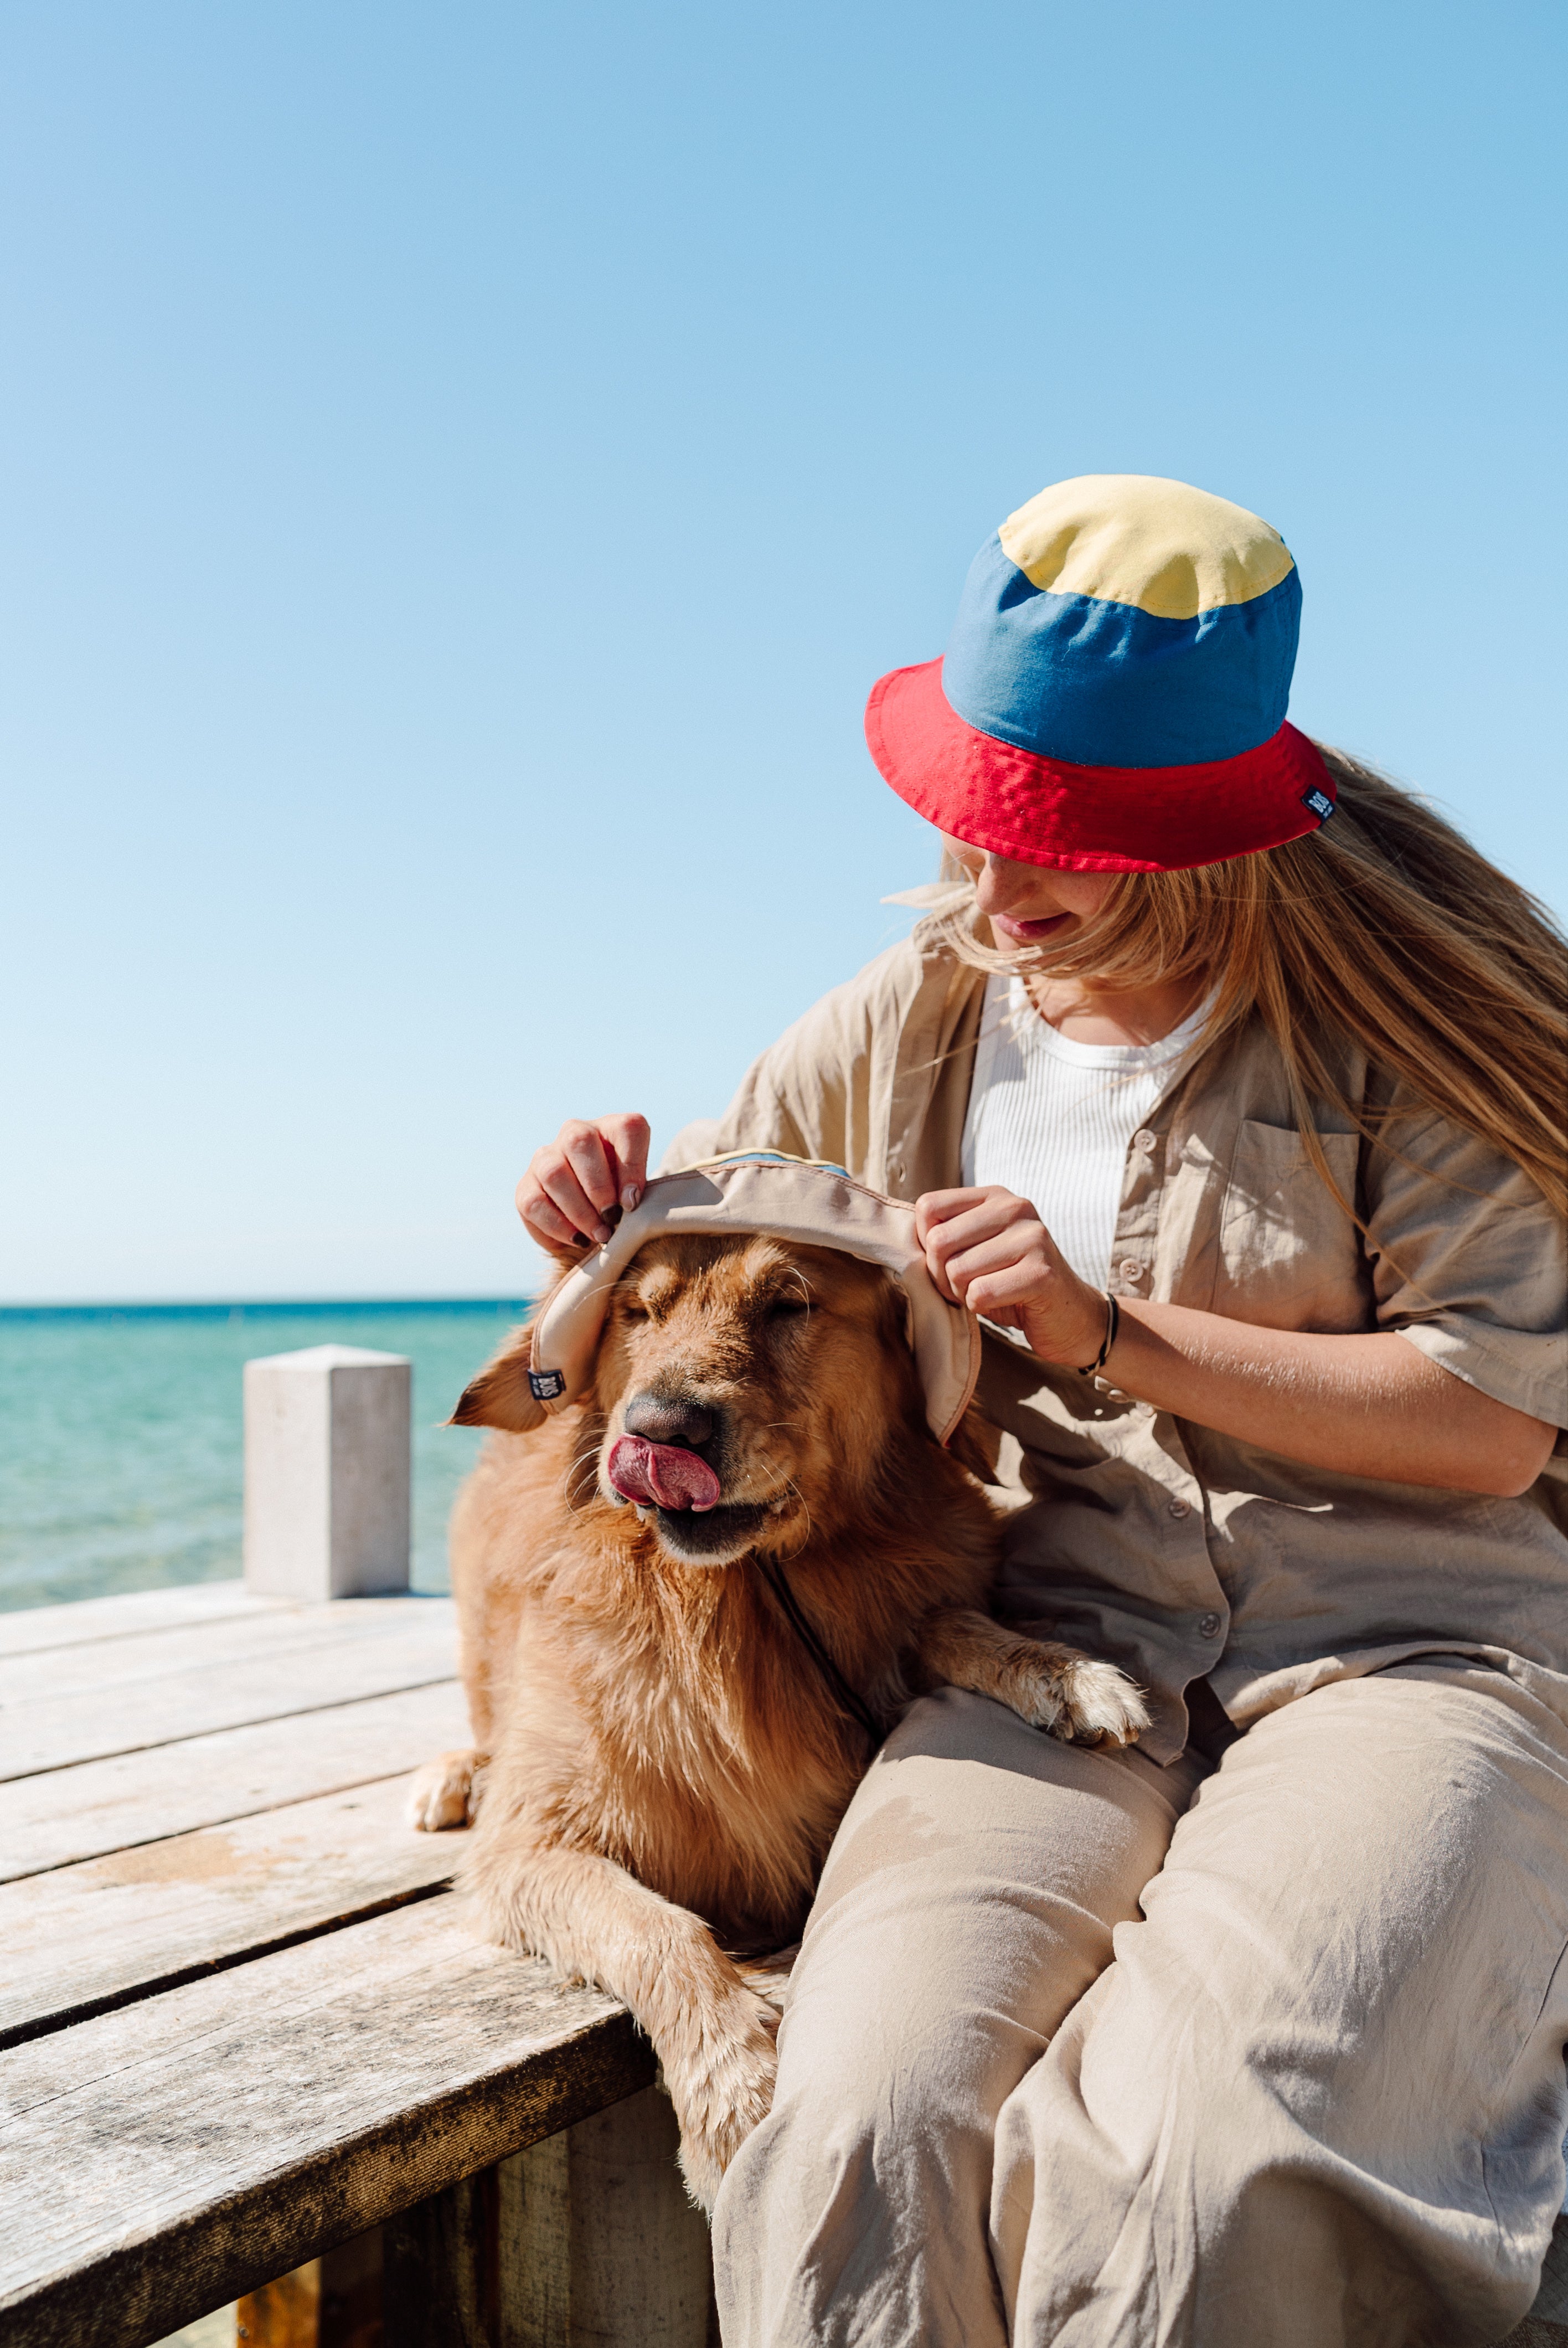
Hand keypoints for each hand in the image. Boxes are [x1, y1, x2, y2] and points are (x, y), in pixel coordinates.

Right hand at [517, 1115, 650, 1253]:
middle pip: (579, 1142)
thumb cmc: (619, 1199)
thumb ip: (637, 1191)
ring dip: (579, 1211)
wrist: (591, 1217)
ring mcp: (546, 1157)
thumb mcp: (636, 1191)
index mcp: (611, 1128)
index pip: (627, 1128)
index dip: (632, 1165)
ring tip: (598, 1235)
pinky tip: (576, 1239)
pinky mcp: (526, 1186)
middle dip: (598, 1187)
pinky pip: (533, 1203)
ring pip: (553, 1173)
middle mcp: (575, 1134)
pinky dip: (557, 1226)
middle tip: (612, 1219)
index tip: (633, 1202)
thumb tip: (628, 1202)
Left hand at [914, 1186, 1109, 1368]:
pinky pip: (980, 1294)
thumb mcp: (979, 1250)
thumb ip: (948, 1236)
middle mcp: (1016, 1208)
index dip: (925, 1245)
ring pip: (957, 1271)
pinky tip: (1004, 1305)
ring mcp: (1033, 1238)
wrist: (1074, 1317)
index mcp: (995, 1196)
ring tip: (987, 1295)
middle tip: (965, 1288)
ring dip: (963, 1295)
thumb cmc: (1014, 1285)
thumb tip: (899, 1241)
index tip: (946, 1263)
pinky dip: (981, 1309)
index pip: (928, 1207)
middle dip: (941, 1276)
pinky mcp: (1041, 1273)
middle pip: (938, 1242)